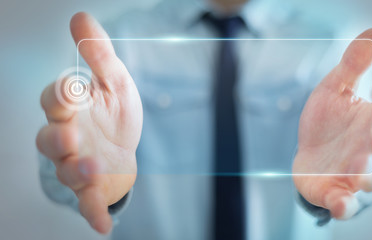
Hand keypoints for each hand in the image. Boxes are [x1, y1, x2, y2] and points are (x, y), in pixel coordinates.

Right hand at [36, 12, 142, 233]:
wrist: (124, 147)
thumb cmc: (113, 114)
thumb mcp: (113, 81)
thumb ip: (98, 54)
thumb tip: (81, 16)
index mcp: (72, 109)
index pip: (55, 100)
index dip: (61, 94)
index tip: (73, 87)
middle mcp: (68, 138)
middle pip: (51, 139)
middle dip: (59, 138)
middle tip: (71, 134)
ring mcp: (79, 165)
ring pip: (68, 170)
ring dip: (79, 171)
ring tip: (95, 168)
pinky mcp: (94, 188)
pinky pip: (89, 203)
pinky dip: (94, 214)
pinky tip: (104, 227)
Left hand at [293, 29, 371, 218]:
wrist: (305, 151)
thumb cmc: (327, 122)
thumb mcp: (334, 89)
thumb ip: (353, 65)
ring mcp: (355, 175)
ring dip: (369, 173)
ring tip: (360, 165)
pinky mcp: (336, 193)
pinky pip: (346, 204)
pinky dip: (345, 205)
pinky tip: (340, 203)